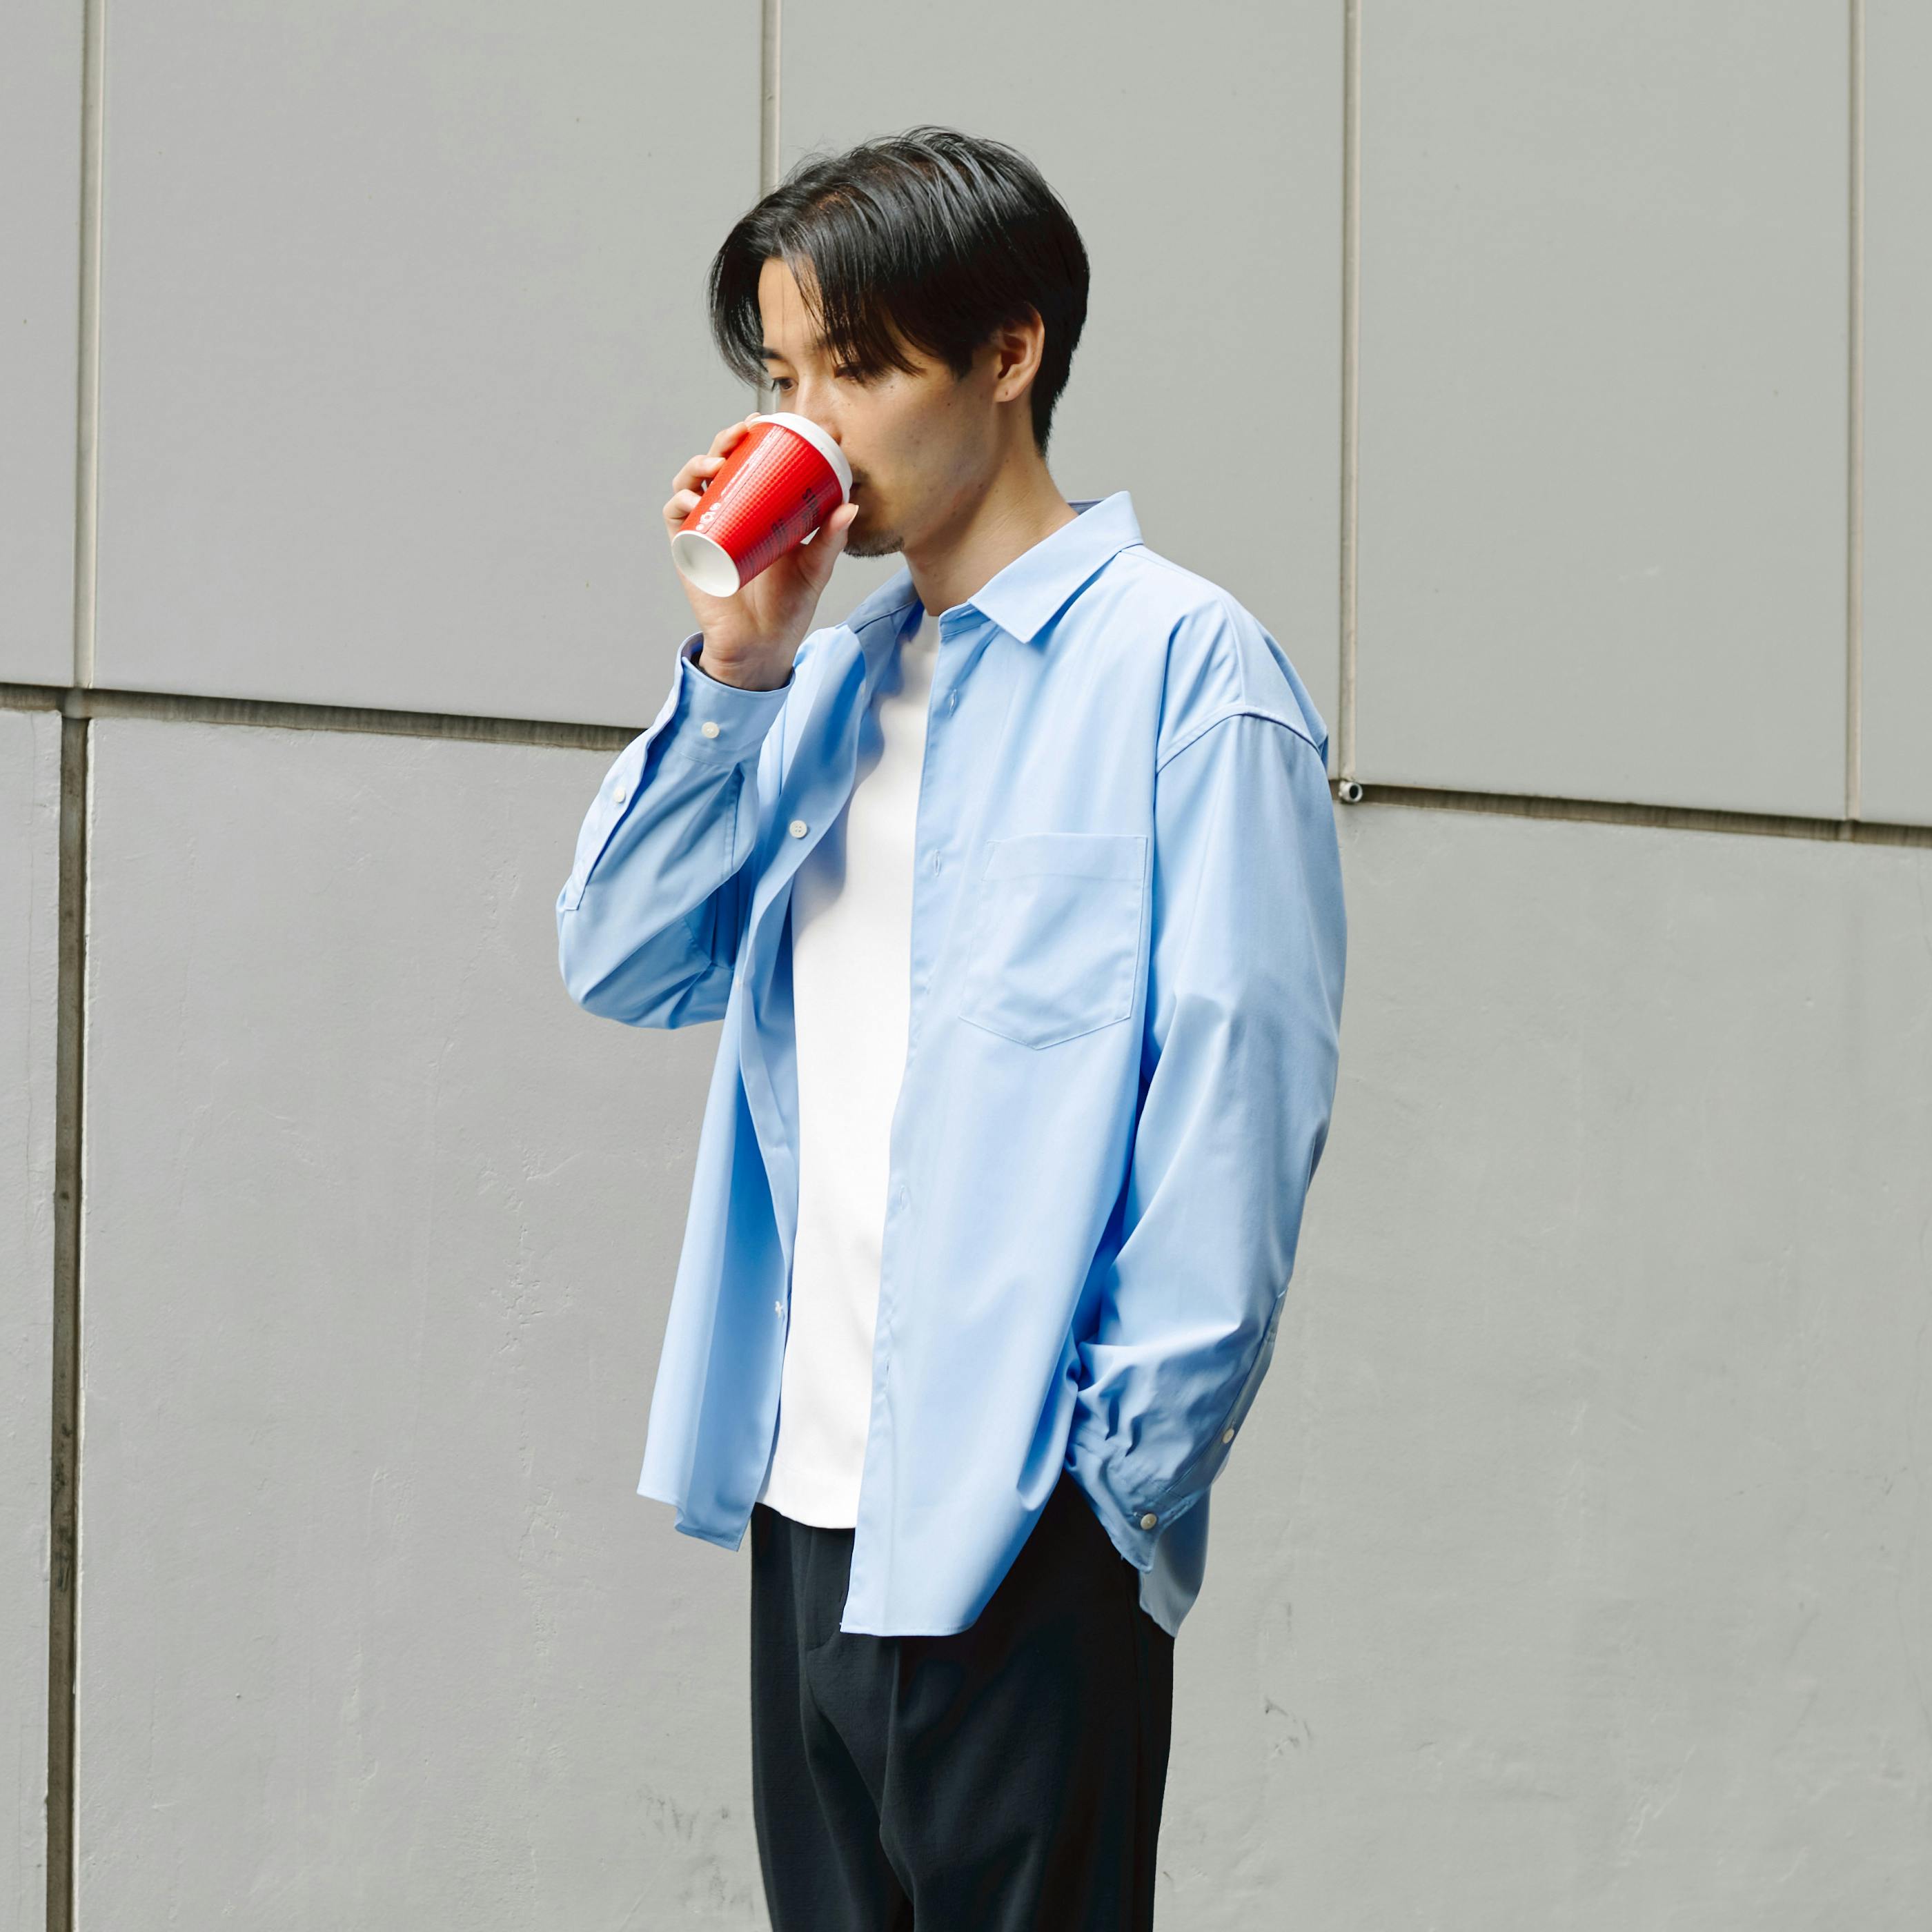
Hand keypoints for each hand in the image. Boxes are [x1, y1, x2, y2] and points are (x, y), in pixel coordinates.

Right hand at [663, 417, 861, 689]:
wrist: (763, 646)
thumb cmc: (789, 606)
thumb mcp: (816, 568)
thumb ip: (832, 539)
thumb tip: (851, 506)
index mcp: (759, 509)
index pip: (755, 463)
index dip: (758, 437)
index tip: (775, 420)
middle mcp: (730, 512)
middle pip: (721, 463)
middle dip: (727, 439)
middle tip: (745, 430)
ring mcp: (708, 528)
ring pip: (694, 482)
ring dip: (700, 463)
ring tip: (718, 463)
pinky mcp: (689, 549)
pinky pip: (676, 517)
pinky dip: (680, 501)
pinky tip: (694, 498)